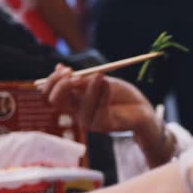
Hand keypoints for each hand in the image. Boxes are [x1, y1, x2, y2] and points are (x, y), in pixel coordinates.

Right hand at [39, 64, 157, 138]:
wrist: (142, 108)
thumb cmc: (121, 94)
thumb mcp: (100, 81)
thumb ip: (82, 77)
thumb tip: (59, 66)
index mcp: (74, 100)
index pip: (51, 94)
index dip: (52, 81)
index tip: (64, 68)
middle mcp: (77, 111)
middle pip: (55, 101)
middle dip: (61, 85)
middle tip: (75, 74)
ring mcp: (88, 120)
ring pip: (78, 105)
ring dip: (89, 87)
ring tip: (101, 75)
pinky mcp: (101, 125)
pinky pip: (97, 108)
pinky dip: (103, 92)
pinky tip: (109, 84)